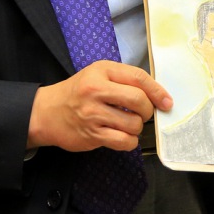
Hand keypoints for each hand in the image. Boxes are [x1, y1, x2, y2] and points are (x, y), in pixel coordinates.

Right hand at [27, 61, 172, 152]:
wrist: (47, 112)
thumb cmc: (78, 92)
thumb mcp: (98, 75)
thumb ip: (124, 79)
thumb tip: (157, 95)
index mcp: (102, 71)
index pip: (138, 78)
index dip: (157, 91)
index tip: (167, 101)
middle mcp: (96, 91)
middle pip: (139, 101)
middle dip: (148, 110)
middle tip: (144, 113)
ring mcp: (93, 114)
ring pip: (133, 124)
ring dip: (137, 127)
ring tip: (128, 124)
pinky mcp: (92, 134)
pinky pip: (124, 141)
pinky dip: (129, 141)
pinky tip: (123, 136)